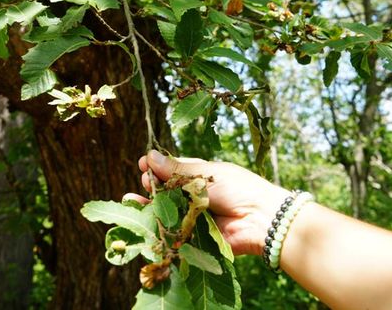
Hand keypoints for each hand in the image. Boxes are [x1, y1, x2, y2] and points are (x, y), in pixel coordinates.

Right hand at [125, 150, 291, 255]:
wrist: (260, 219)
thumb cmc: (238, 189)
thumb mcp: (206, 174)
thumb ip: (177, 169)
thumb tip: (150, 156)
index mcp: (201, 176)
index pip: (173, 169)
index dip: (157, 167)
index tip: (142, 164)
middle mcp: (195, 196)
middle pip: (166, 191)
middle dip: (151, 186)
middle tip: (145, 182)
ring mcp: (193, 216)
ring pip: (166, 211)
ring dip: (148, 205)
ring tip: (131, 200)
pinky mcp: (194, 236)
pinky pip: (173, 231)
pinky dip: (158, 226)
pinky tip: (142, 220)